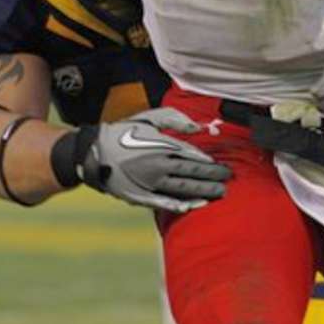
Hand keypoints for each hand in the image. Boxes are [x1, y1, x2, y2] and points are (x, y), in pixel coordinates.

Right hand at [80, 108, 231, 212]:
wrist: (96, 152)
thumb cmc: (126, 131)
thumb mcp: (151, 118)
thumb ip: (176, 120)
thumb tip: (198, 128)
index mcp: (163, 146)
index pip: (193, 157)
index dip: (209, 163)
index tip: (222, 167)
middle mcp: (160, 165)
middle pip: (192, 174)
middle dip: (212, 178)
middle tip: (228, 180)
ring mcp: (151, 183)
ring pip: (183, 189)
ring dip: (203, 192)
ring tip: (219, 194)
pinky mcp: (141, 196)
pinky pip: (164, 203)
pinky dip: (180, 205)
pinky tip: (192, 206)